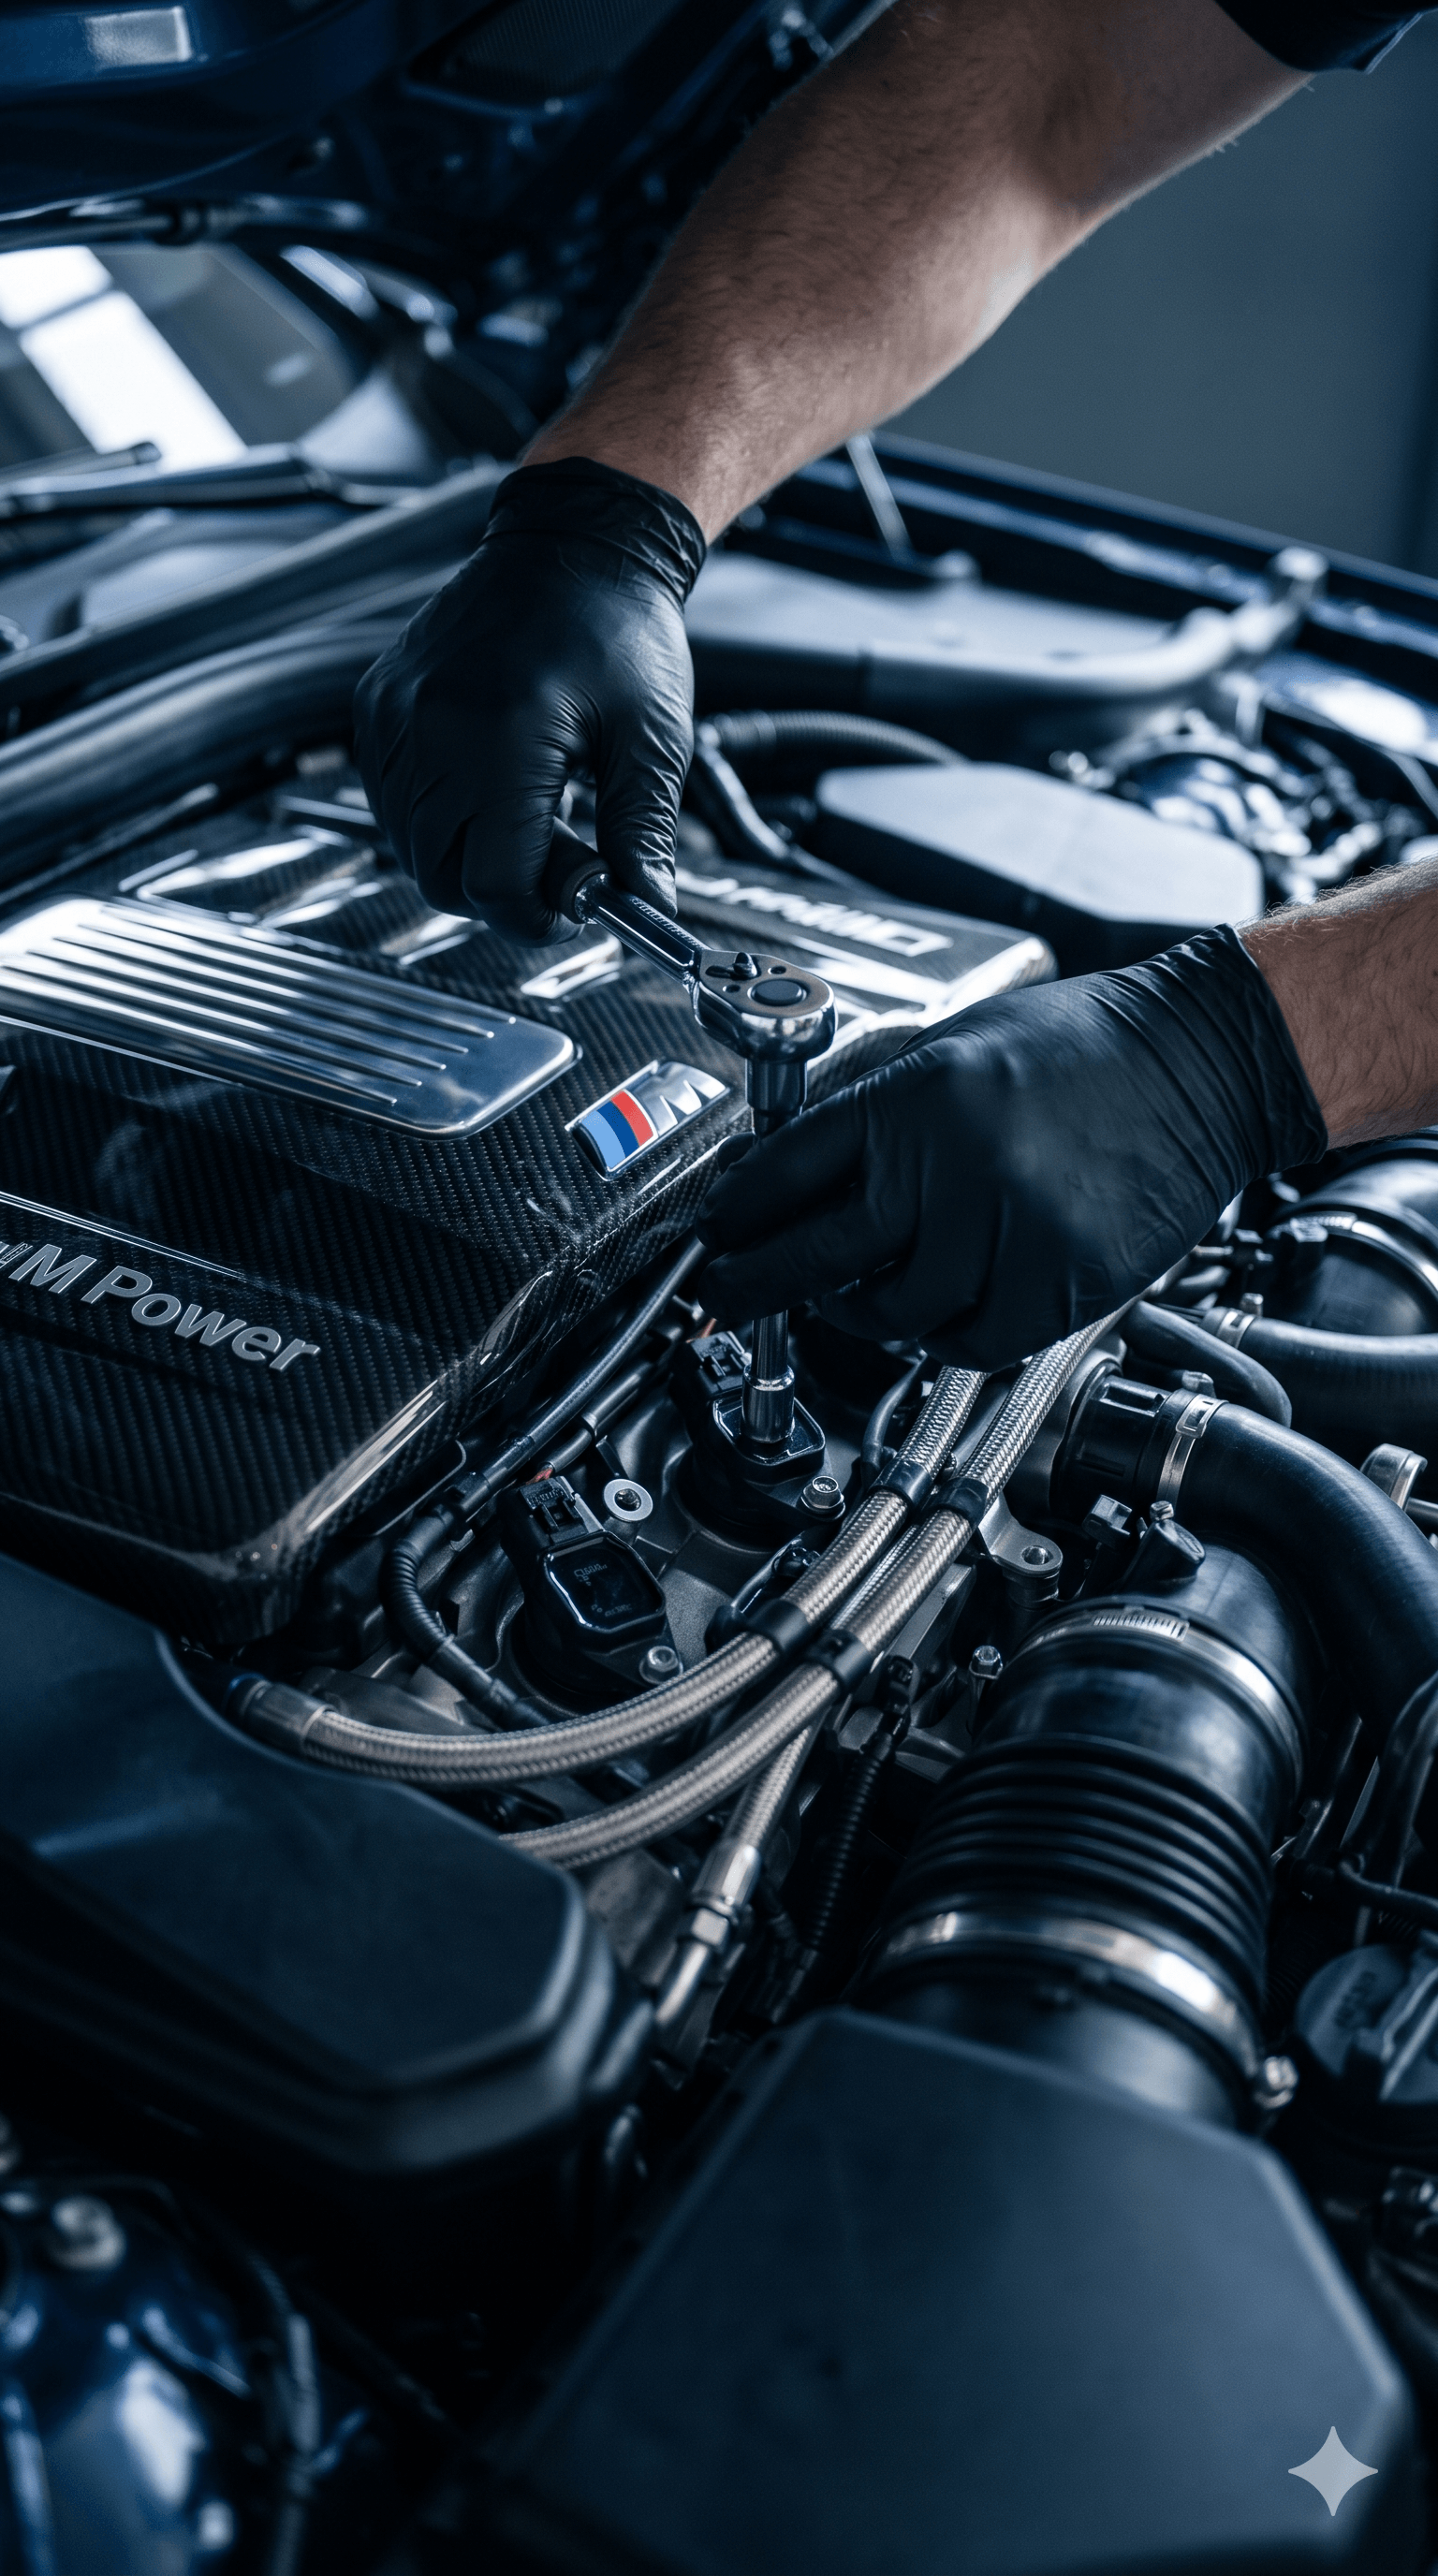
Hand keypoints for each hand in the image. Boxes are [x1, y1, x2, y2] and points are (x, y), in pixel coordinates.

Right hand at [352, 458, 704, 941]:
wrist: (574, 542)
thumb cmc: (617, 628)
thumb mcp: (651, 741)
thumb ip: (642, 836)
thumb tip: (644, 909)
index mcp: (502, 736)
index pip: (494, 883)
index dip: (538, 914)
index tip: (577, 905)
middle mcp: (432, 727)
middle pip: (442, 878)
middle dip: (502, 892)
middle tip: (561, 865)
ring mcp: (395, 715)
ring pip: (410, 847)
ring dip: (467, 856)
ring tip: (530, 816)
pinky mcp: (379, 705)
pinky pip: (392, 801)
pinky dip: (436, 817)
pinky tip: (488, 788)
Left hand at [697, 928, 1325, 1369]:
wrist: (1207, 1062)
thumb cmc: (1086, 1044)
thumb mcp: (956, 1042)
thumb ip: (870, 1103)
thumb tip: (777, 1166)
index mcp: (917, 1094)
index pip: (786, 1171)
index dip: (732, 1215)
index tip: (711, 1238)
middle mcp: (956, 1165)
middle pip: (816, 1257)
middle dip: (756, 1284)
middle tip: (730, 1295)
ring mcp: (1012, 1232)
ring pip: (893, 1315)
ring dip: (863, 1314)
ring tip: (862, 1291)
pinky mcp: (1064, 1286)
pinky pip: (969, 1343)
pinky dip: (941, 1337)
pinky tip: (938, 1308)